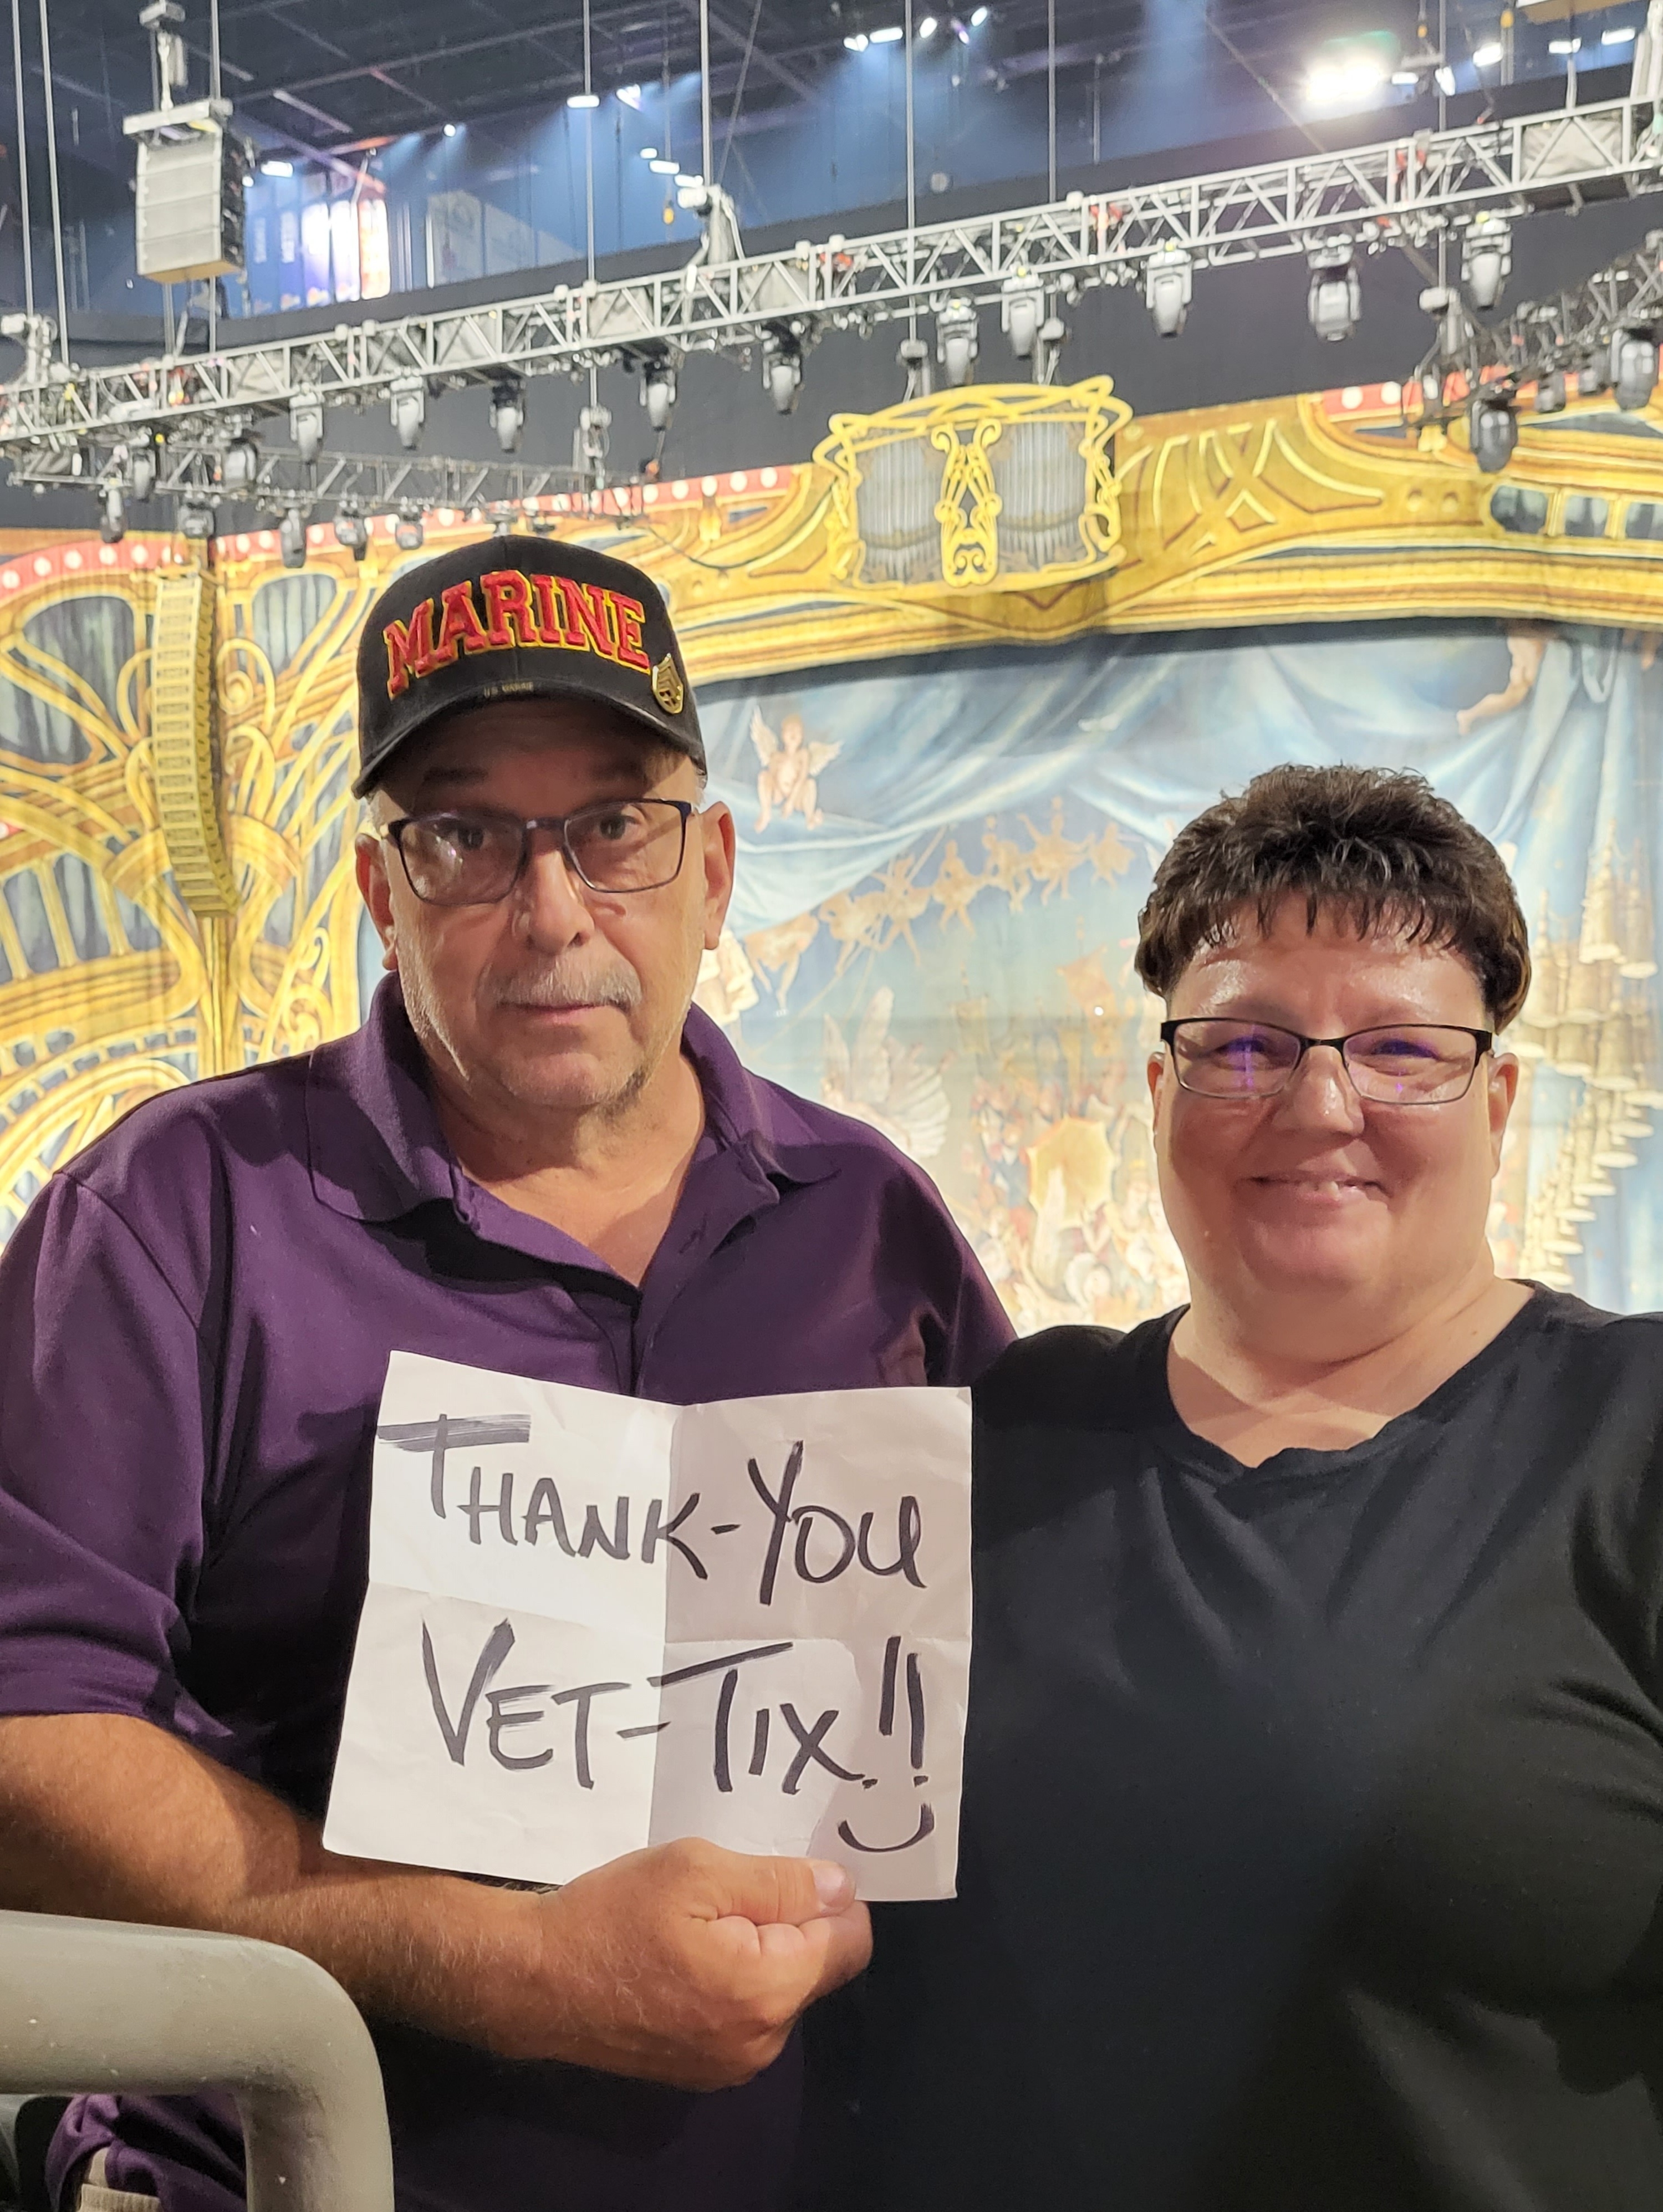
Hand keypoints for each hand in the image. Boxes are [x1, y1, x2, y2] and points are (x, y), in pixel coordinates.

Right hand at [492, 1838, 871, 2087]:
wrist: (534, 1980)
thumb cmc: (614, 1915)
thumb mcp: (697, 1871)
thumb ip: (780, 1883)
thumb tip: (842, 1890)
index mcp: (767, 1991)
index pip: (850, 1942)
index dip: (831, 1898)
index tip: (791, 1871)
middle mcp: (761, 2042)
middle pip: (816, 1966)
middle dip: (790, 1923)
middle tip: (728, 1890)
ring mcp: (730, 2063)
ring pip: (779, 1989)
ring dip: (758, 1950)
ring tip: (699, 1920)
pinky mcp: (701, 2068)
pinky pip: (745, 2013)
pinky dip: (731, 1979)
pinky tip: (685, 1954)